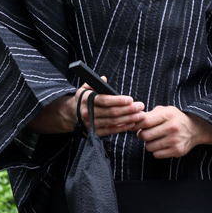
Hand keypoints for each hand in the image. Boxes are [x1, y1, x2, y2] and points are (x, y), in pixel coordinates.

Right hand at [27, 80, 143, 135]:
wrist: (70, 115)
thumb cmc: (82, 99)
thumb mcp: (85, 88)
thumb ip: (94, 83)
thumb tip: (104, 79)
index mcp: (86, 99)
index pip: (104, 100)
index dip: (118, 100)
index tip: (131, 99)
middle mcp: (88, 113)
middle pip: (112, 112)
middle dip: (128, 110)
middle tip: (141, 107)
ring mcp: (91, 124)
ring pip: (113, 122)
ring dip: (129, 119)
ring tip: (141, 116)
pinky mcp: (94, 133)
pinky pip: (111, 131)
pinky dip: (122, 128)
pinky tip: (132, 124)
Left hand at [138, 106, 203, 158]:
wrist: (194, 129)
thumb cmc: (174, 119)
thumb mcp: (164, 111)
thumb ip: (149, 114)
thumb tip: (133, 120)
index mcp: (168, 115)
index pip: (145, 122)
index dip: (136, 125)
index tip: (134, 127)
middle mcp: (172, 127)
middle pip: (145, 135)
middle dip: (142, 135)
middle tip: (145, 134)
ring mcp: (175, 140)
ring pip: (149, 147)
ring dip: (149, 144)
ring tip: (155, 139)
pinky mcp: (177, 151)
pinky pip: (156, 154)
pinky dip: (156, 151)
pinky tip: (161, 146)